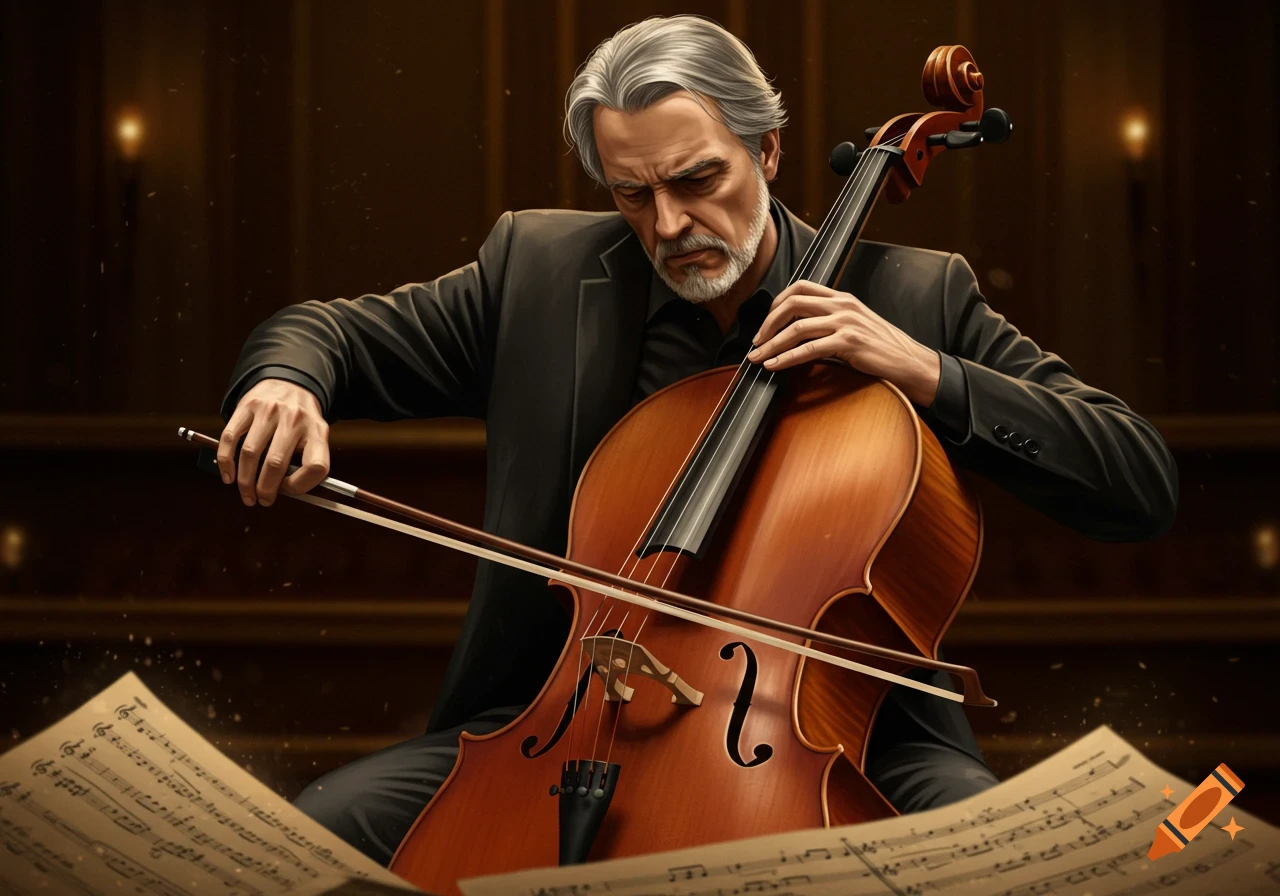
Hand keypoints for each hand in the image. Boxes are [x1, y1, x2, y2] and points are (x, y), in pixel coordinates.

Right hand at [218, 379, 330, 506]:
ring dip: (244, 481)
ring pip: (250, 454)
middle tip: (261, 500)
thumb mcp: (314, 437)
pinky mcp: (247, 405)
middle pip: (276, 463)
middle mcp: (294, 418)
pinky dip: (225, 462)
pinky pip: (230, 438)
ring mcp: (269, 410)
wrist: (290, 382)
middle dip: (265, 490)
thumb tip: (282, 493)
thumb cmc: (301, 421)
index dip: (301, 486)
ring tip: (245, 493)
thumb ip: (306, 462)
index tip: (288, 491)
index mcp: (317, 430)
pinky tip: (228, 475)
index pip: (316, 466)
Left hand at [747, 280, 941, 406]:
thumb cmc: (883, 348)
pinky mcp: (849, 343)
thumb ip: (831, 321)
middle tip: (756, 342)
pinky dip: (787, 357)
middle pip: (792, 303)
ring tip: (758, 357)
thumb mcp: (856, 325)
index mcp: (843, 298)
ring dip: (772, 344)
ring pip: (797, 327)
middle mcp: (843, 305)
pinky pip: (809, 349)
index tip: (766, 322)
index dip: (777, 303)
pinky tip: (775, 365)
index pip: (801, 288)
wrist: (910, 362)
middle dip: (768, 323)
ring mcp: (846, 322)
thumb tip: (798, 331)